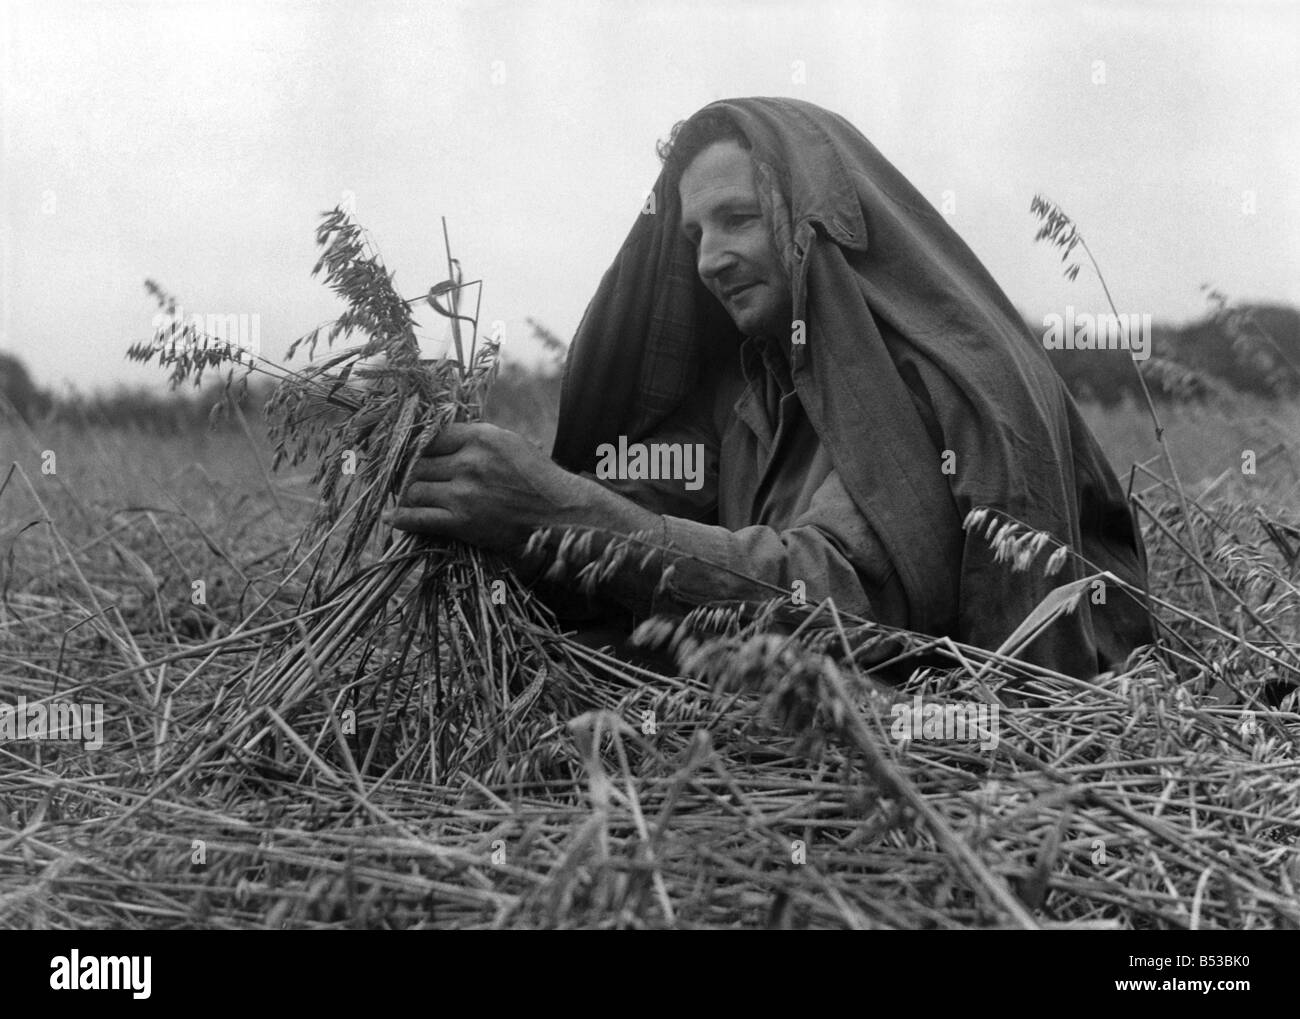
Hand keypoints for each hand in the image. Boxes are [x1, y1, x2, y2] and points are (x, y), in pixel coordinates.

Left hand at [389, 422, 582, 550]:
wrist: (561, 513)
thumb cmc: (536, 477)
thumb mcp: (509, 443)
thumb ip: (474, 438)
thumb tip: (438, 437)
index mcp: (480, 437)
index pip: (430, 437)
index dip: (415, 448)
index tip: (408, 455)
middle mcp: (469, 462)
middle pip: (417, 464)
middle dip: (408, 473)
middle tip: (402, 480)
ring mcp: (464, 493)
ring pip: (414, 490)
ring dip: (407, 496)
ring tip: (405, 498)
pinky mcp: (462, 522)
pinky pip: (419, 518)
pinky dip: (402, 518)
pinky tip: (394, 518)